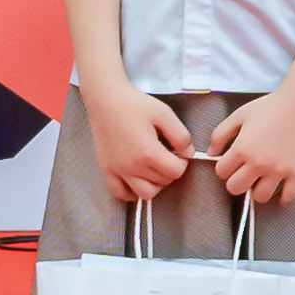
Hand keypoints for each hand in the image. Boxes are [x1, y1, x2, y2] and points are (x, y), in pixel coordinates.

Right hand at [87, 81, 192, 202]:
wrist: (105, 100)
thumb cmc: (134, 104)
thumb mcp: (164, 114)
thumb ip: (181, 135)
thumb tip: (189, 153)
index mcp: (148, 152)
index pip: (176, 172)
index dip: (183, 163)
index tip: (179, 153)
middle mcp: (132, 166)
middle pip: (162, 183)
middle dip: (170, 171)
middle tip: (167, 156)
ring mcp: (118, 170)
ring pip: (144, 193)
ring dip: (155, 184)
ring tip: (154, 167)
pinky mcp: (107, 170)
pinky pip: (120, 194)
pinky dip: (131, 192)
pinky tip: (137, 179)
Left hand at [220, 80, 294, 207]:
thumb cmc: (270, 107)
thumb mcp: (239, 115)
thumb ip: (220, 134)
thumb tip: (211, 152)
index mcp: (242, 149)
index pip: (221, 173)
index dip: (224, 167)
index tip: (232, 163)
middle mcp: (259, 163)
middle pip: (236, 188)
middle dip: (237, 181)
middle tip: (245, 172)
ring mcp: (279, 170)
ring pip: (260, 197)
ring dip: (259, 190)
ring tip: (263, 179)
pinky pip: (288, 197)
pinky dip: (283, 197)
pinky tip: (281, 188)